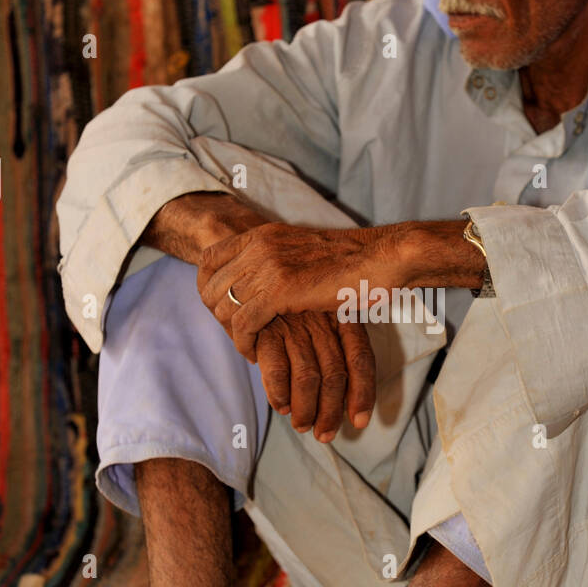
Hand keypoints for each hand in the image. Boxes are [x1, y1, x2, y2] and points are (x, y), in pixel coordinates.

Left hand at [197, 222, 399, 359]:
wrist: (380, 259)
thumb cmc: (352, 261)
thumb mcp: (302, 252)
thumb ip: (276, 260)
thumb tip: (259, 278)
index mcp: (262, 234)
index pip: (209, 259)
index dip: (207, 287)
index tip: (221, 309)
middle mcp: (259, 246)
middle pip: (210, 286)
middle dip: (218, 316)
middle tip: (236, 334)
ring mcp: (267, 266)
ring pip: (224, 306)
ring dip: (231, 332)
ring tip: (247, 345)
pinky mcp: (279, 290)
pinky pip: (243, 323)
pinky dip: (244, 343)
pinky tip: (255, 353)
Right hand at [255, 311, 375, 439]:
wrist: (254, 280)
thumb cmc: (296, 307)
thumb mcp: (325, 316)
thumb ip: (337, 351)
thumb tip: (350, 404)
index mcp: (344, 316)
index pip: (361, 359)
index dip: (364, 393)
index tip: (359, 422)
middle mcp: (321, 320)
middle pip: (334, 375)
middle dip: (331, 411)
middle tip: (324, 433)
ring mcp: (293, 324)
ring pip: (307, 377)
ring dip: (305, 409)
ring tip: (302, 425)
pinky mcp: (265, 330)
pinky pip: (277, 370)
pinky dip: (280, 394)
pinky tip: (282, 406)